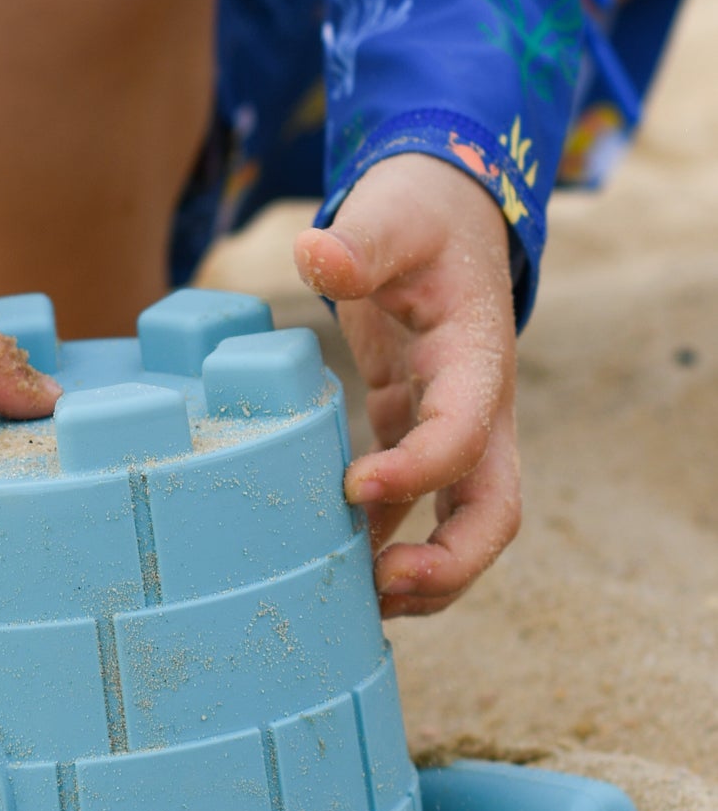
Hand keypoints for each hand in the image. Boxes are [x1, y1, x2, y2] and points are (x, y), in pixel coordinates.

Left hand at [293, 151, 519, 615]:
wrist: (445, 208)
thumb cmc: (420, 213)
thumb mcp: (391, 214)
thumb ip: (358, 240)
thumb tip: (317, 256)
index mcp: (476, 356)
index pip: (464, 433)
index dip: (419, 471)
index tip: (355, 486)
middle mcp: (477, 403)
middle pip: (493, 509)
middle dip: (449, 564)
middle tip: (381, 589)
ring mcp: (452, 420)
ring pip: (462, 519)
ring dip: (422, 571)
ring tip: (353, 603)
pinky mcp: (416, 422)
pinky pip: (416, 498)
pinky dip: (386, 535)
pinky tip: (336, 564)